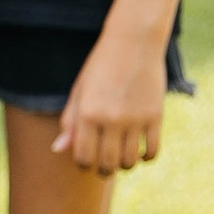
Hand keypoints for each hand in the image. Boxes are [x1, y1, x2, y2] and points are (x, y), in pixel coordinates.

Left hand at [52, 32, 167, 174]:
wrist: (133, 42)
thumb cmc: (101, 66)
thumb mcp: (80, 90)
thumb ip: (70, 121)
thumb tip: (59, 150)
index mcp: (87, 113)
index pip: (83, 156)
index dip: (84, 164)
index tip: (87, 162)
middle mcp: (110, 119)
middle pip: (107, 163)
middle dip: (104, 170)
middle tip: (104, 167)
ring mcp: (135, 119)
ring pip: (129, 161)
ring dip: (124, 165)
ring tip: (121, 159)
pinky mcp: (155, 116)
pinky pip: (152, 150)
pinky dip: (146, 158)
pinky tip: (141, 153)